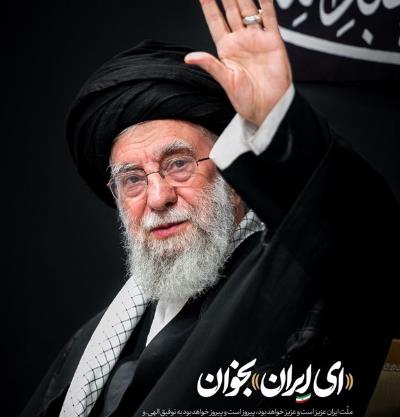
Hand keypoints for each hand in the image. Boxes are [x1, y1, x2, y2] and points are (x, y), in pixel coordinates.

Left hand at [185, 0, 291, 126]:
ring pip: (248, 9)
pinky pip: (269, 17)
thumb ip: (210, 65)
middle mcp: (240, 41)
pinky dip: (265, 3)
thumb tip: (189, 57)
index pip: (215, 21)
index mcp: (226, 50)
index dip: (208, 5)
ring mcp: (256, 39)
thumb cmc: (247, 101)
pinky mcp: (272, 41)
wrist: (269, 108)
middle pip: (231, 10)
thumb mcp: (226, 82)